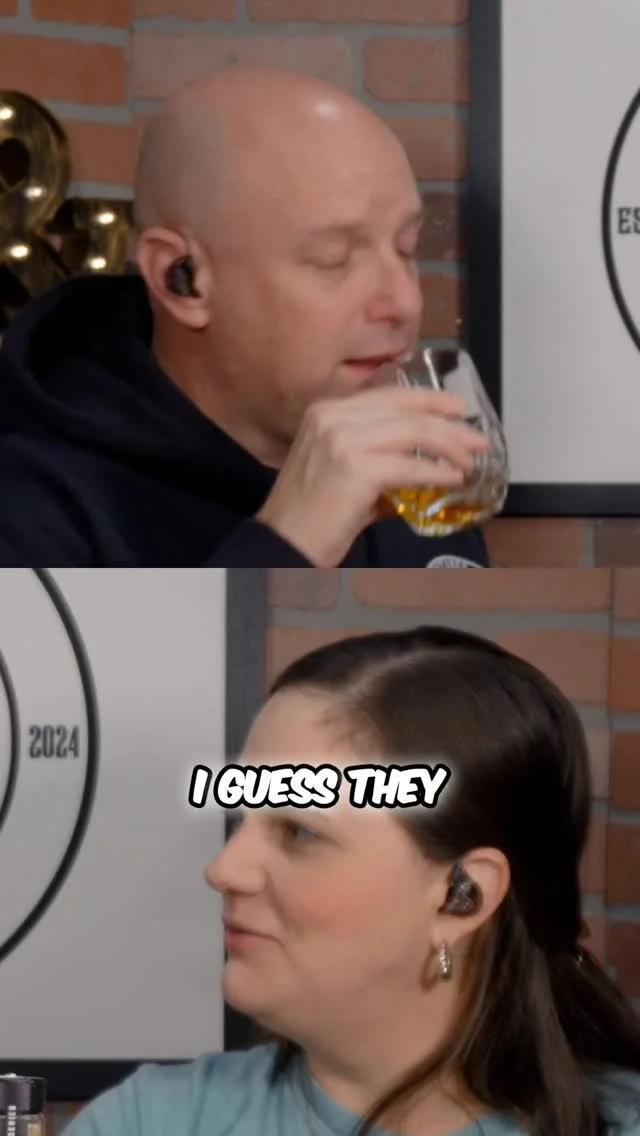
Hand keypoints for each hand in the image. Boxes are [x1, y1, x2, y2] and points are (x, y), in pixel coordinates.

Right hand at [256, 385, 489, 566]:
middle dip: (448, 423)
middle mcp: (332, 418)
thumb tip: (421, 464)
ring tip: (468, 461)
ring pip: (413, 433)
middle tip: (475, 439)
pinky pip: (410, 467)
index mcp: (325, 411)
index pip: (388, 395)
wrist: (282, 542)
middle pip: (405, 410)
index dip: (428, 399)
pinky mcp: (356, 470)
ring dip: (449, 447)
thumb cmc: (309, 514)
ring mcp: (343, 440)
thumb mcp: (338, 468)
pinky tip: (452, 479)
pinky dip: (437, 473)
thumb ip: (374, 457)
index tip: (457, 409)